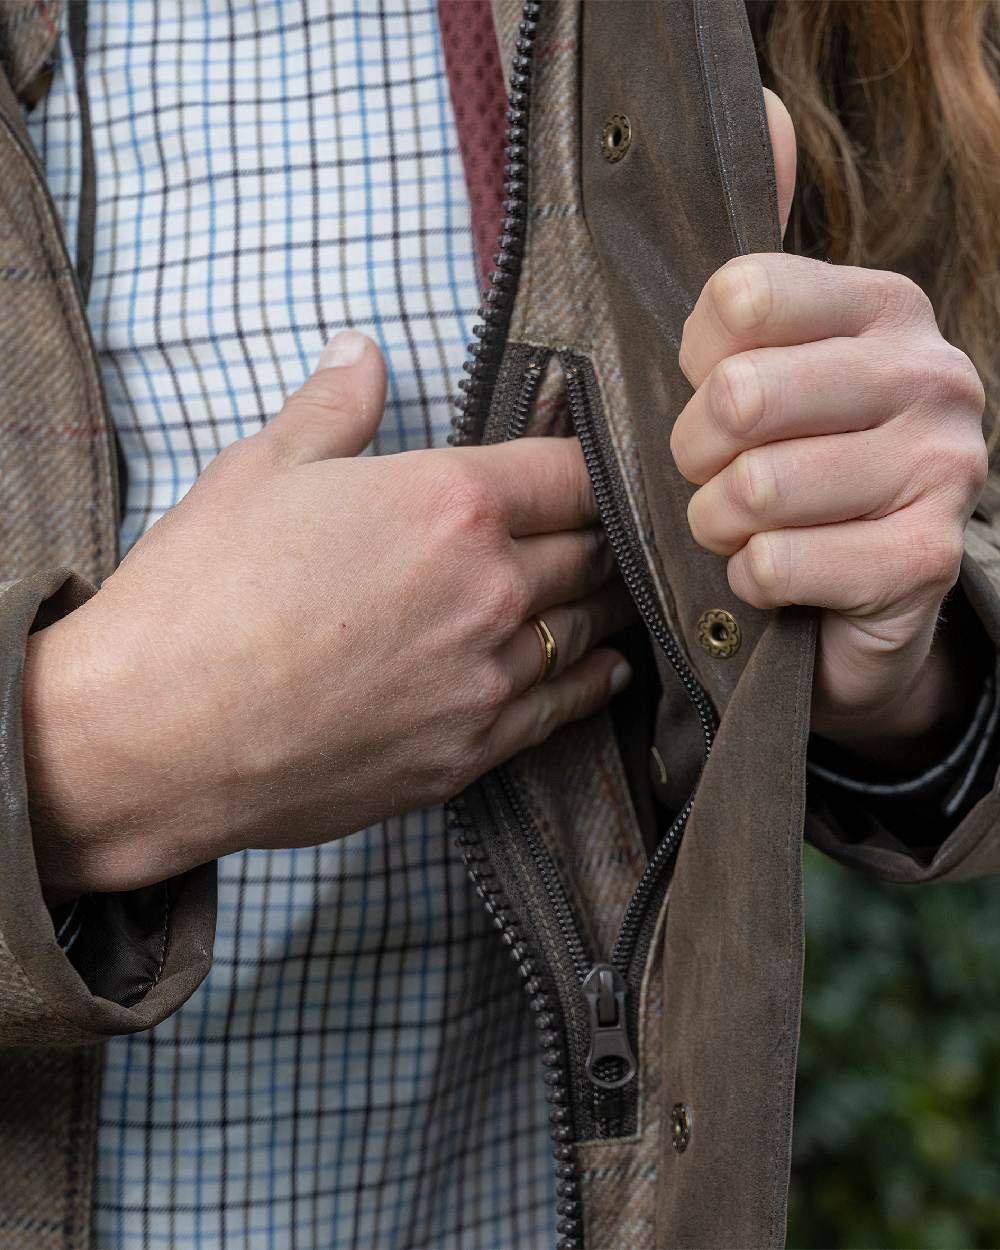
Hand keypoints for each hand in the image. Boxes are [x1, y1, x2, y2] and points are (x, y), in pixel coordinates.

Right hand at [24, 331, 634, 901]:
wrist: (154, 735)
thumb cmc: (198, 596)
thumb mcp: (258, 471)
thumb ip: (332, 408)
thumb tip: (360, 351)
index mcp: (449, 504)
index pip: (572, 470)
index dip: (594, 461)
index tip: (598, 463)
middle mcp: (488, 589)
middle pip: (591, 550)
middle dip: (606, 532)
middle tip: (615, 526)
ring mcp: (484, 677)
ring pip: (585, 628)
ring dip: (607, 603)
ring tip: (621, 589)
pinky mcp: (467, 752)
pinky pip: (560, 709)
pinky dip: (593, 681)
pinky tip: (609, 667)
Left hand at [670, 93, 988, 765]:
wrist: (857, 597)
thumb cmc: (794, 471)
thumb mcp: (768, 362)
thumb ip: (757, 265)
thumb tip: (768, 112)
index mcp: (883, 305)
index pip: (739, 300)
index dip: (695, 365)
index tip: (713, 393)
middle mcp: (928, 372)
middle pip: (740, 398)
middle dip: (695, 456)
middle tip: (713, 476)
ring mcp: (942, 465)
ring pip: (755, 488)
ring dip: (718, 524)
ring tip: (742, 528)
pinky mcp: (925, 557)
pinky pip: (778, 563)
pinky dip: (751, 580)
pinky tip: (774, 574)